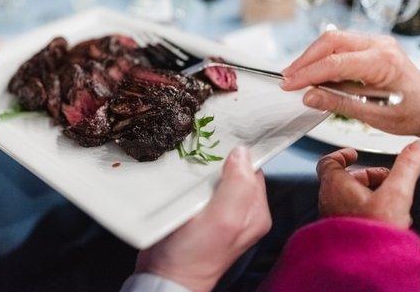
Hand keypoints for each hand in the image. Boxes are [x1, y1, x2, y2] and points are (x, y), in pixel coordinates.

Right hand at [135, 146, 270, 291]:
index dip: (237, 153)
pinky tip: (180, 176)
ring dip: (200, 167)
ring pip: (213, 174)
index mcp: (254, 210)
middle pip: (233, 168)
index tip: (218, 143)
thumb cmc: (194, 255)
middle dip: (217, 158)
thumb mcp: (222, 220)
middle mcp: (240, 209)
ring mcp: (218, 210)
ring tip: (187, 164)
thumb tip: (242, 153)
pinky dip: (189, 177)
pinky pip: (197, 184)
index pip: (253, 168)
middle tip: (199, 153)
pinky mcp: (197, 210)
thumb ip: (237, 186)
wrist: (165, 277)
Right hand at [281, 31, 419, 138]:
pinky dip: (323, 57)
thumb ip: (339, 104)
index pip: (334, 62)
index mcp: (383, 61)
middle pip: (330, 41)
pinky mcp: (371, 47)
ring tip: (297, 76)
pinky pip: (340, 45)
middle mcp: (379, 45)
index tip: (289, 85)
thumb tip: (310, 96)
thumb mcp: (375, 115)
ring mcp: (376, 43)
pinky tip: (314, 72)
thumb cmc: (412, 112)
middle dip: (305, 59)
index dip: (307, 74)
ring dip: (312, 56)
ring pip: (333, 39)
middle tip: (288, 77)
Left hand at [317, 140, 419, 228]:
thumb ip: (406, 168)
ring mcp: (333, 216)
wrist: (364, 264)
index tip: (353, 153)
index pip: (328, 163)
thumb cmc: (372, 231)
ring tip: (389, 196)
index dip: (341, 155)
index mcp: (335, 186)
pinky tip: (385, 217)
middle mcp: (329, 200)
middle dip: (365, 175)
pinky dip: (366, 208)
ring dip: (368, 192)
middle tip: (384, 176)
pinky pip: (351, 213)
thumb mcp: (396, 194)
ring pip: (347, 197)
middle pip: (342, 179)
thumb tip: (416, 148)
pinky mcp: (341, 231)